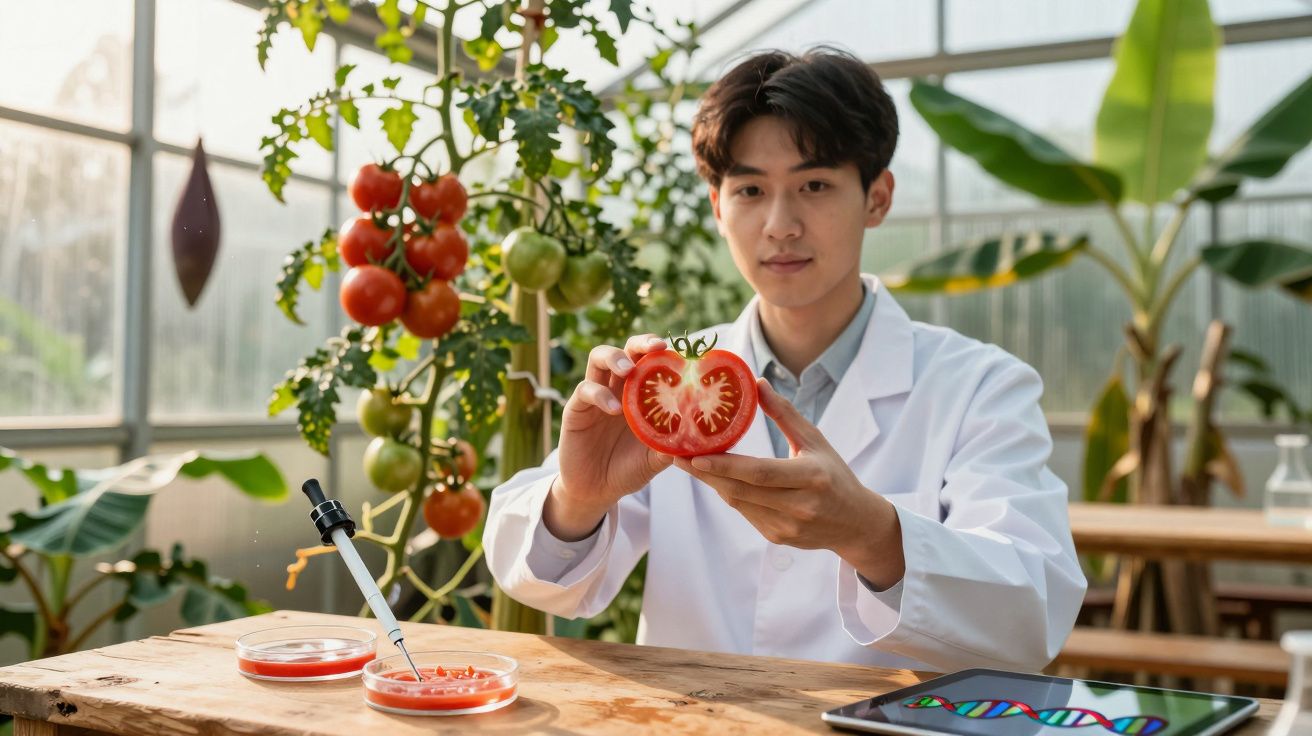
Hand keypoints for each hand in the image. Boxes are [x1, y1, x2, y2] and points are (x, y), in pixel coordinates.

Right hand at [544, 334, 674, 540]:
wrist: (597, 492)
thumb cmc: (628, 470)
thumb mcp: (655, 459)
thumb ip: (672, 446)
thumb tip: (698, 437)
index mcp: (639, 395)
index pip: (650, 362)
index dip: (664, 353)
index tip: (683, 352)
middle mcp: (617, 388)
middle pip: (625, 350)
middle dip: (640, 343)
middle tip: (656, 347)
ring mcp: (595, 395)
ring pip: (599, 358)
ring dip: (615, 357)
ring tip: (629, 369)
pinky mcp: (576, 409)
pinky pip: (585, 390)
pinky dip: (600, 394)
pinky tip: (615, 409)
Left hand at [674, 378, 904, 588]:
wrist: (855, 523)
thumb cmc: (835, 475)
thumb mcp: (816, 440)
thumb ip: (785, 414)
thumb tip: (758, 383)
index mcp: (811, 476)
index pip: (760, 472)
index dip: (726, 466)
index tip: (695, 455)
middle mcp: (799, 505)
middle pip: (742, 490)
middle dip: (706, 474)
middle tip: (676, 455)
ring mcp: (787, 526)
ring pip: (738, 503)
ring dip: (712, 483)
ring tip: (688, 463)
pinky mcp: (777, 537)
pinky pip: (745, 513)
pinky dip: (729, 494)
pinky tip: (715, 479)